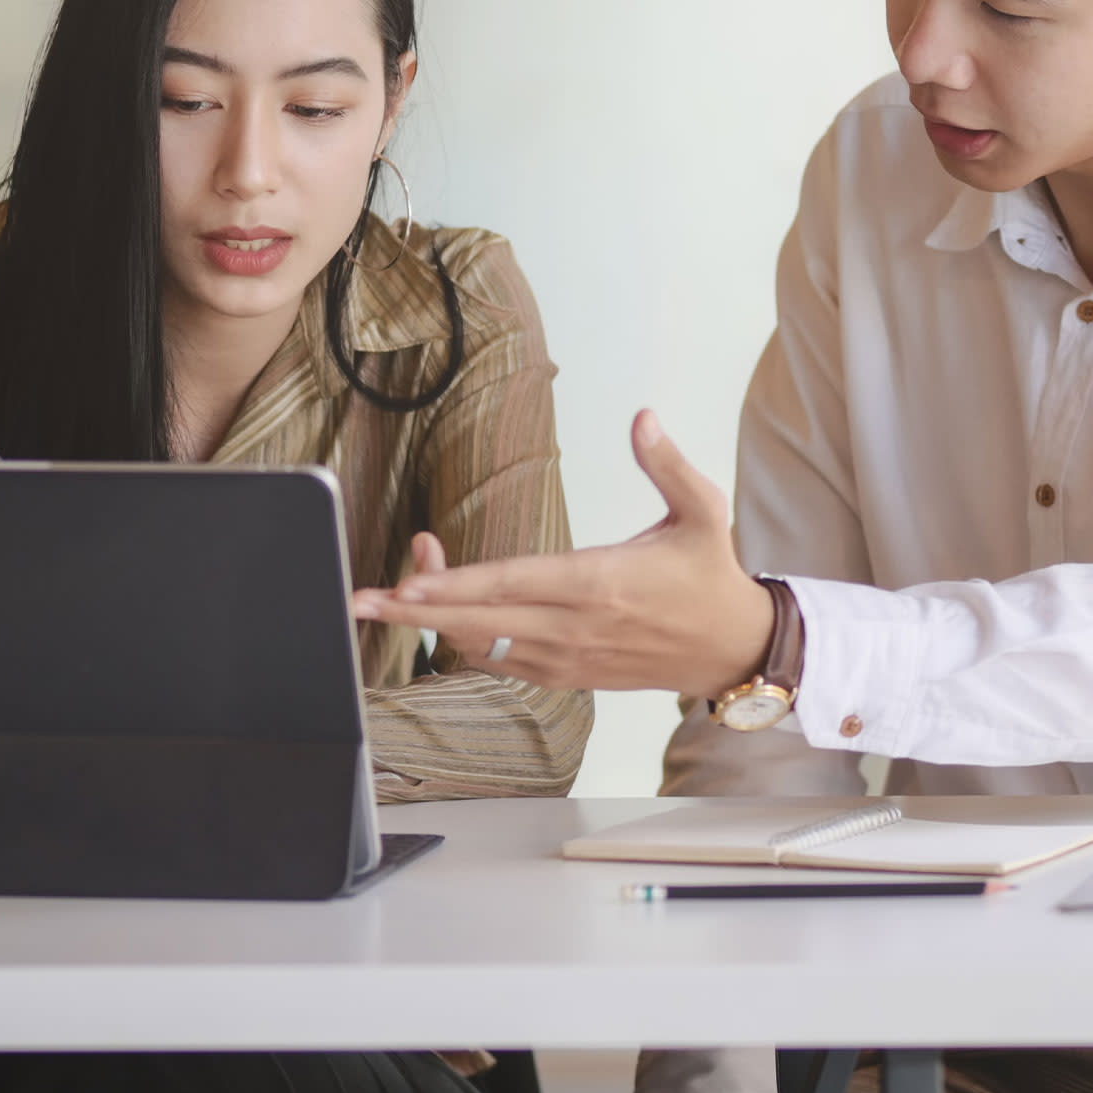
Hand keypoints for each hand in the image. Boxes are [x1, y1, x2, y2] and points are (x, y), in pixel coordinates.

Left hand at [352, 411, 774, 701]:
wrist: (731, 647)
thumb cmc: (710, 576)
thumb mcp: (703, 512)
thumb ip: (667, 463)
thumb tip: (642, 417)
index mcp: (600, 584)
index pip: (512, 585)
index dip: (454, 586)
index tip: (406, 582)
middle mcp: (574, 628)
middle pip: (477, 622)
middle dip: (414, 611)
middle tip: (362, 599)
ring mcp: (566, 658)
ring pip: (480, 646)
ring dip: (435, 620)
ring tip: (402, 587)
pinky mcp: (564, 675)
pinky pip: (498, 662)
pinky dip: (463, 640)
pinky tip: (441, 613)